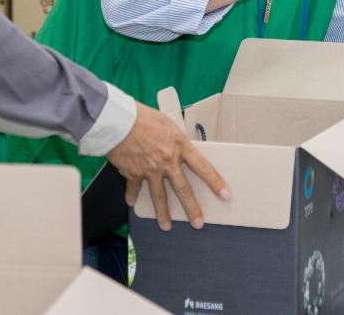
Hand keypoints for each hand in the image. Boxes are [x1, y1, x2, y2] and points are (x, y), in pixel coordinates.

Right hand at [109, 102, 230, 230]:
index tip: (225, 195)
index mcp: (180, 146)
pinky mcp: (133, 173)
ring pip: (160, 197)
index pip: (203, 167)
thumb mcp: (168, 124)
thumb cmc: (143, 117)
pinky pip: (134, 189)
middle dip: (192, 208)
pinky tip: (132, 203)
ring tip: (166, 226)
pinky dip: (133, 196)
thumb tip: (179, 149)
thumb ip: (175, 140)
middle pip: (183, 189)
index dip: (215, 182)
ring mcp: (150, 169)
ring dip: (163, 214)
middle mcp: (168, 161)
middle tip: (198, 223)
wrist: (119, 120)